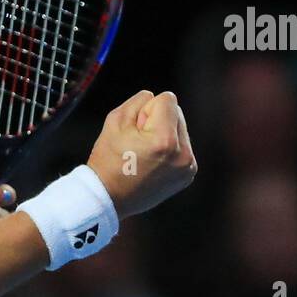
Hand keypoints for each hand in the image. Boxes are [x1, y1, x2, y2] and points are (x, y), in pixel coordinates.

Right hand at [87, 90, 197, 217]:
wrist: (108, 197)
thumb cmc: (108, 160)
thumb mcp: (114, 120)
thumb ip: (138, 101)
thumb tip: (154, 98)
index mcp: (165, 140)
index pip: (168, 99)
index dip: (146, 109)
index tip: (135, 129)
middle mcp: (182, 154)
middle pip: (177, 113)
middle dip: (158, 120)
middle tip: (138, 142)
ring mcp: (187, 166)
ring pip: (180, 130)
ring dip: (164, 135)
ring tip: (144, 154)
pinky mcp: (188, 174)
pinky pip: (182, 147)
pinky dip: (169, 150)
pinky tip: (152, 163)